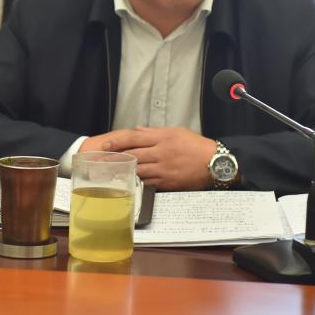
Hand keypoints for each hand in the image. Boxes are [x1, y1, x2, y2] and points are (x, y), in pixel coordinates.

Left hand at [95, 126, 215, 190]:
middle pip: (132, 155)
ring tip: (109, 172)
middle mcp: (161, 153)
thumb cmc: (196, 146)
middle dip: (114, 158)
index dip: (118, 141)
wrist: (214, 163)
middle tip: (100, 160)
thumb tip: (137, 131)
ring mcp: (163, 169)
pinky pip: (148, 182)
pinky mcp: (167, 183)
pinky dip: (136, 182)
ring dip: (122, 171)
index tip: (106, 144)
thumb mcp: (176, 132)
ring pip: (138, 170)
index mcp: (163, 138)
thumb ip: (154, 132)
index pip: (134, 138)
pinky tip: (127, 182)